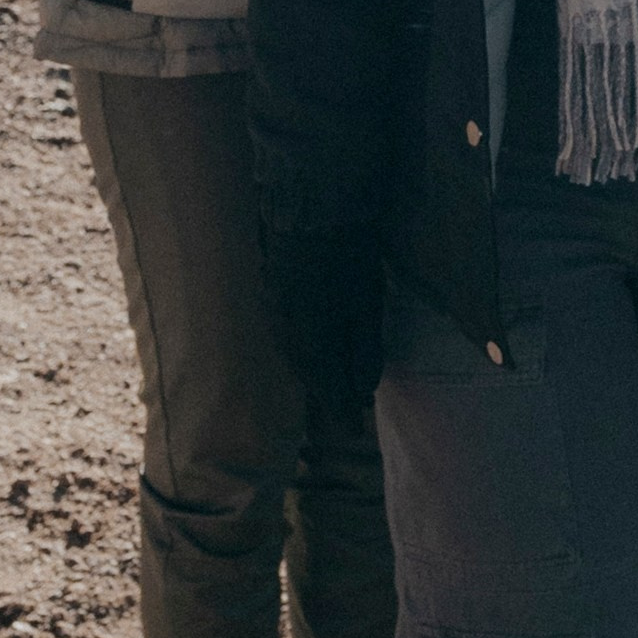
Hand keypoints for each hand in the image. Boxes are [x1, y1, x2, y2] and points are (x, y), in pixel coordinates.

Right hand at [261, 227, 385, 415]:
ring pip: (293, 355)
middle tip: (345, 408)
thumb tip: (363, 390)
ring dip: (312, 371)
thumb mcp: (367, 306)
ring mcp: (273, 313)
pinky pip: (284, 335)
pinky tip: (310, 347)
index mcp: (311, 341)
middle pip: (307, 374)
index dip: (341, 411)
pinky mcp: (270, 294)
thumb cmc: (349, 256)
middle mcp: (285, 335)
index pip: (327, 388)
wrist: (312, 207)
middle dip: (326, 392)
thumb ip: (365, 350)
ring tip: (330, 381)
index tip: (352, 431)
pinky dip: (300, 348)